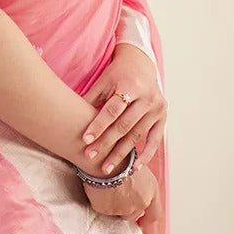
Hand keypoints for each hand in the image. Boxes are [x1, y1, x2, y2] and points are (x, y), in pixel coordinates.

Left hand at [80, 43, 167, 176]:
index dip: (99, 125)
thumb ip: (90, 99)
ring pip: (137, 135)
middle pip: (124, 125)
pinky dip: (146, 155)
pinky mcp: (163, 118)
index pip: (112, 110)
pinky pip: (155, 140)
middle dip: (106, 143)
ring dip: (121, 154)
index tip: (85, 140)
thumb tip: (70, 119)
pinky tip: (134, 168)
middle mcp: (147, 98)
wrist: (140, 65)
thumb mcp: (103, 82)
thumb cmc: (116, 75)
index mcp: (131, 86)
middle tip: (90, 157)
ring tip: (106, 168)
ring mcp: (157, 109)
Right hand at [82, 164, 161, 223]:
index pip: (154, 215)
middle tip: (116, 196)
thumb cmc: (121, 156)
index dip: (147, 220)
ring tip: (106, 188)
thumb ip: (141, 183)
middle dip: (125, 210)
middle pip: (133, 215)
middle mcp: (141, 203)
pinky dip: (100, 201)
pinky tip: (98, 188)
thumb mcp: (138, 167)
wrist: (104, 155)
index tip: (141, 223)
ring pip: (117, 213)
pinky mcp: (107, 210)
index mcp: (151, 191)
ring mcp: (124, 208)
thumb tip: (136, 189)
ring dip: (113, 205)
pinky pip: (103, 208)